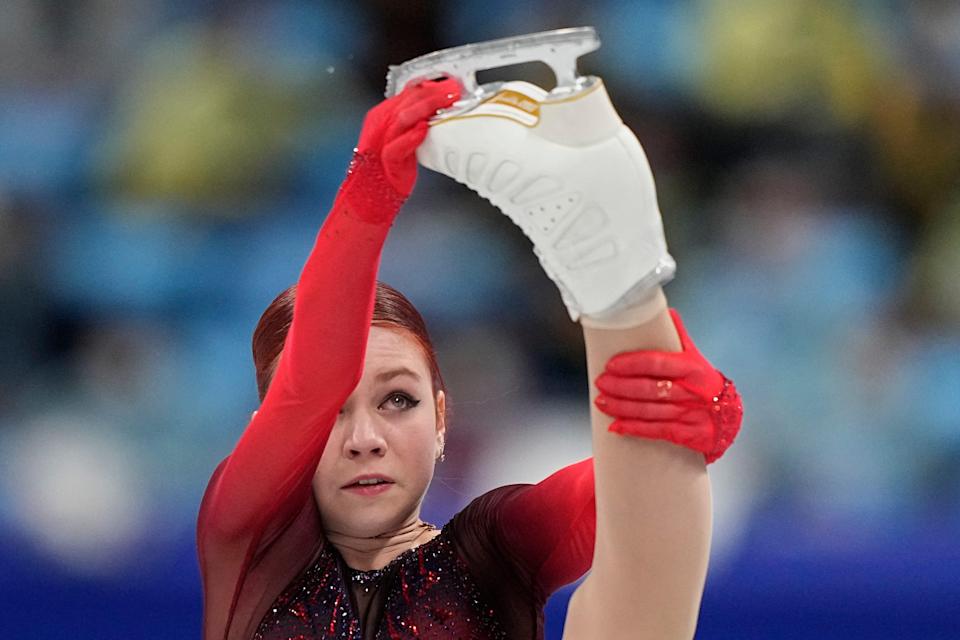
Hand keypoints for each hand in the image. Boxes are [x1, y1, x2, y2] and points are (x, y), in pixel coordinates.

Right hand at [355, 77, 460, 197]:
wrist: (375, 191)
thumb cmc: (393, 165)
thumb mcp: (406, 137)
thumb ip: (418, 121)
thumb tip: (442, 108)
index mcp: (384, 114)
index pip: (408, 93)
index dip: (431, 87)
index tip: (451, 84)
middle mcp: (380, 123)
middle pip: (406, 102)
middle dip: (432, 94)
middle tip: (453, 90)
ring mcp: (380, 141)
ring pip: (401, 118)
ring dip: (426, 108)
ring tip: (445, 102)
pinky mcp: (385, 160)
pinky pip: (396, 147)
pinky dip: (410, 137)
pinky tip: (423, 129)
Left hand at [593, 309, 742, 463]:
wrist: (728, 417)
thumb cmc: (703, 383)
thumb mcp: (695, 358)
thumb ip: (678, 337)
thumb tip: (666, 310)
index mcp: (691, 368)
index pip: (657, 362)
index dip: (631, 364)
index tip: (610, 364)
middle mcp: (692, 391)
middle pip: (650, 389)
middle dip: (621, 386)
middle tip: (600, 383)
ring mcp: (690, 413)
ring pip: (650, 411)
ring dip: (621, 407)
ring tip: (601, 401)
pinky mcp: (688, 434)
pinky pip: (656, 431)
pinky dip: (633, 429)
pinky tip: (615, 426)